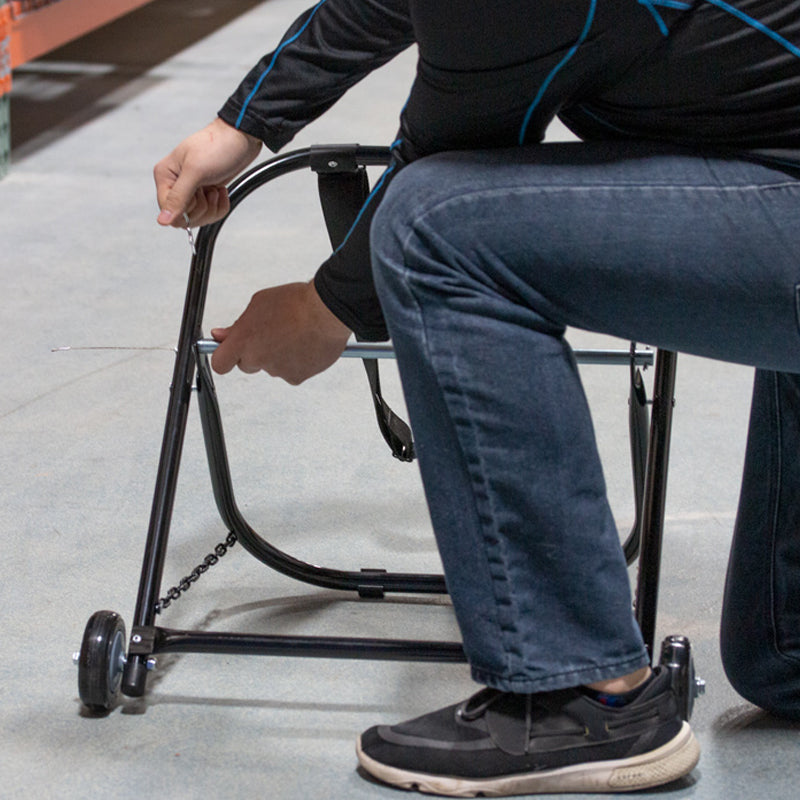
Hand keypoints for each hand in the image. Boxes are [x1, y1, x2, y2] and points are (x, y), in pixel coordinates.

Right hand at [154, 117, 261, 227]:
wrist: (241, 138)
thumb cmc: (218, 146)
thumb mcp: (196, 172)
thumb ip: (178, 197)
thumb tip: (162, 220)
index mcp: (166, 175)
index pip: (167, 210)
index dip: (185, 210)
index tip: (198, 196)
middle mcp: (175, 183)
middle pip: (183, 217)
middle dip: (202, 208)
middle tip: (208, 190)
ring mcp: (191, 189)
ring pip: (198, 217)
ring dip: (212, 207)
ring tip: (215, 189)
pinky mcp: (205, 192)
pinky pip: (210, 213)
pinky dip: (220, 205)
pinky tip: (221, 191)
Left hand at [210, 281, 351, 384]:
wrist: (327, 311)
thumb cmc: (295, 302)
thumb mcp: (259, 304)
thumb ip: (237, 325)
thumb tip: (219, 335)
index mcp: (244, 340)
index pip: (220, 363)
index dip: (224, 358)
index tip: (229, 351)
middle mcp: (258, 359)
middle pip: (247, 365)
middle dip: (255, 353)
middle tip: (272, 336)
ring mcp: (277, 371)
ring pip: (272, 367)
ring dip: (279, 355)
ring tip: (295, 335)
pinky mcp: (296, 377)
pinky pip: (292, 372)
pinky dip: (297, 362)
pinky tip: (306, 344)